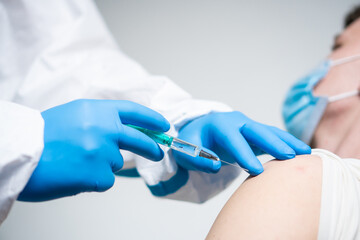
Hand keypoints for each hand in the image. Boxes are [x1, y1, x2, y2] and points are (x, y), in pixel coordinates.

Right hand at [18, 99, 169, 200]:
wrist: (21, 154)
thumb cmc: (43, 135)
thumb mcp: (75, 115)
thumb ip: (101, 119)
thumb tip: (125, 130)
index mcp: (97, 110)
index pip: (134, 111)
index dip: (152, 118)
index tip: (164, 126)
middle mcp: (105, 128)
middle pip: (140, 139)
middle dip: (152, 147)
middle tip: (158, 152)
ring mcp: (103, 152)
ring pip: (116, 162)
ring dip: (101, 164)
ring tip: (75, 161)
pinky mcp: (99, 175)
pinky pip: (106, 180)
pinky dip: (93, 180)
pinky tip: (75, 174)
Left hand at [172, 111, 309, 174]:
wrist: (199, 132)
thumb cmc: (193, 141)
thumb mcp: (185, 150)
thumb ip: (196, 158)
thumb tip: (215, 165)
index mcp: (218, 124)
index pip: (232, 138)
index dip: (244, 154)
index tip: (256, 171)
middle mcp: (236, 121)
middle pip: (257, 130)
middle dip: (273, 143)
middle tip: (289, 157)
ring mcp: (247, 126)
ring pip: (269, 132)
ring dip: (287, 142)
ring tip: (306, 153)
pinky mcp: (255, 134)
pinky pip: (273, 137)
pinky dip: (286, 144)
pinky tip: (301, 153)